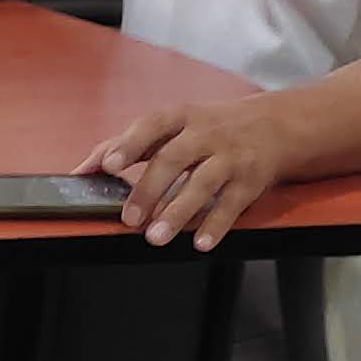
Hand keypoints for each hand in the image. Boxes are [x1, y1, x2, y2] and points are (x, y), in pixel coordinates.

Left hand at [83, 99, 294, 249]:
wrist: (276, 126)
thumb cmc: (211, 128)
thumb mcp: (173, 127)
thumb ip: (127, 145)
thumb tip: (84, 169)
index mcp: (181, 118)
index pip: (152, 126)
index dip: (130, 144)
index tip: (110, 166)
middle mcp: (206, 134)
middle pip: (174, 159)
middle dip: (149, 189)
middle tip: (129, 218)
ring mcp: (230, 157)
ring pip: (203, 184)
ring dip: (178, 211)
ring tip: (156, 237)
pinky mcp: (251, 181)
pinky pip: (232, 205)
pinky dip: (216, 225)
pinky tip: (199, 242)